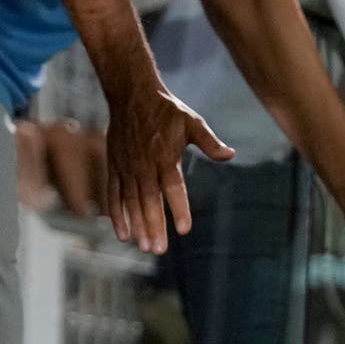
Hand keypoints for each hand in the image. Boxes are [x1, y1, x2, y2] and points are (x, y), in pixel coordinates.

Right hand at [105, 77, 233, 253]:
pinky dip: (117, 214)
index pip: (174, 186)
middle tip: (160, 250)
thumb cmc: (166, 110)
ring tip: (145, 247)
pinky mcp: (115, 167)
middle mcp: (145, 164)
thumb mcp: (191, 121)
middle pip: (149, 200)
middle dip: (154, 226)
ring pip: (132, 201)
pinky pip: (114, 194)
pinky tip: (124, 234)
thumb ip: (209, 141)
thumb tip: (230, 154)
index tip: (184, 230)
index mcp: (165, 155)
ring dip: (138, 225)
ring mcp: (127, 167)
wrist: (131, 93)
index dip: (178, 208)